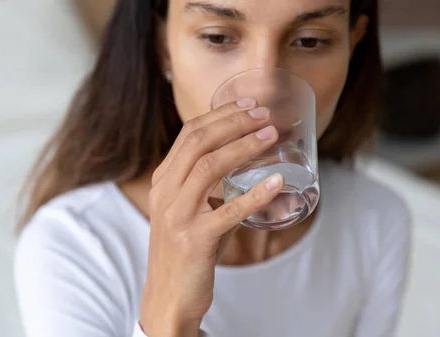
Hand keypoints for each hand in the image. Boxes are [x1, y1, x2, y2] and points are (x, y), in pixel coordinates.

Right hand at [140, 98, 283, 336]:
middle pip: (198, 143)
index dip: (220, 115)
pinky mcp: (194, 240)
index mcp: (163, 181)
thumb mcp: (185, 210)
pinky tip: (276, 181)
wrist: (168, 296)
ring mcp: (177, 216)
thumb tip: (246, 166)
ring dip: (244, 146)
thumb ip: (206, 187)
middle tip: (264, 114)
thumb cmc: (184, 250)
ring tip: (271, 135)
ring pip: (210, 167)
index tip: (248, 104)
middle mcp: (165, 193)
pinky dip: (254, 194)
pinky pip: (228, 211)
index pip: (189, 134)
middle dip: (234, 122)